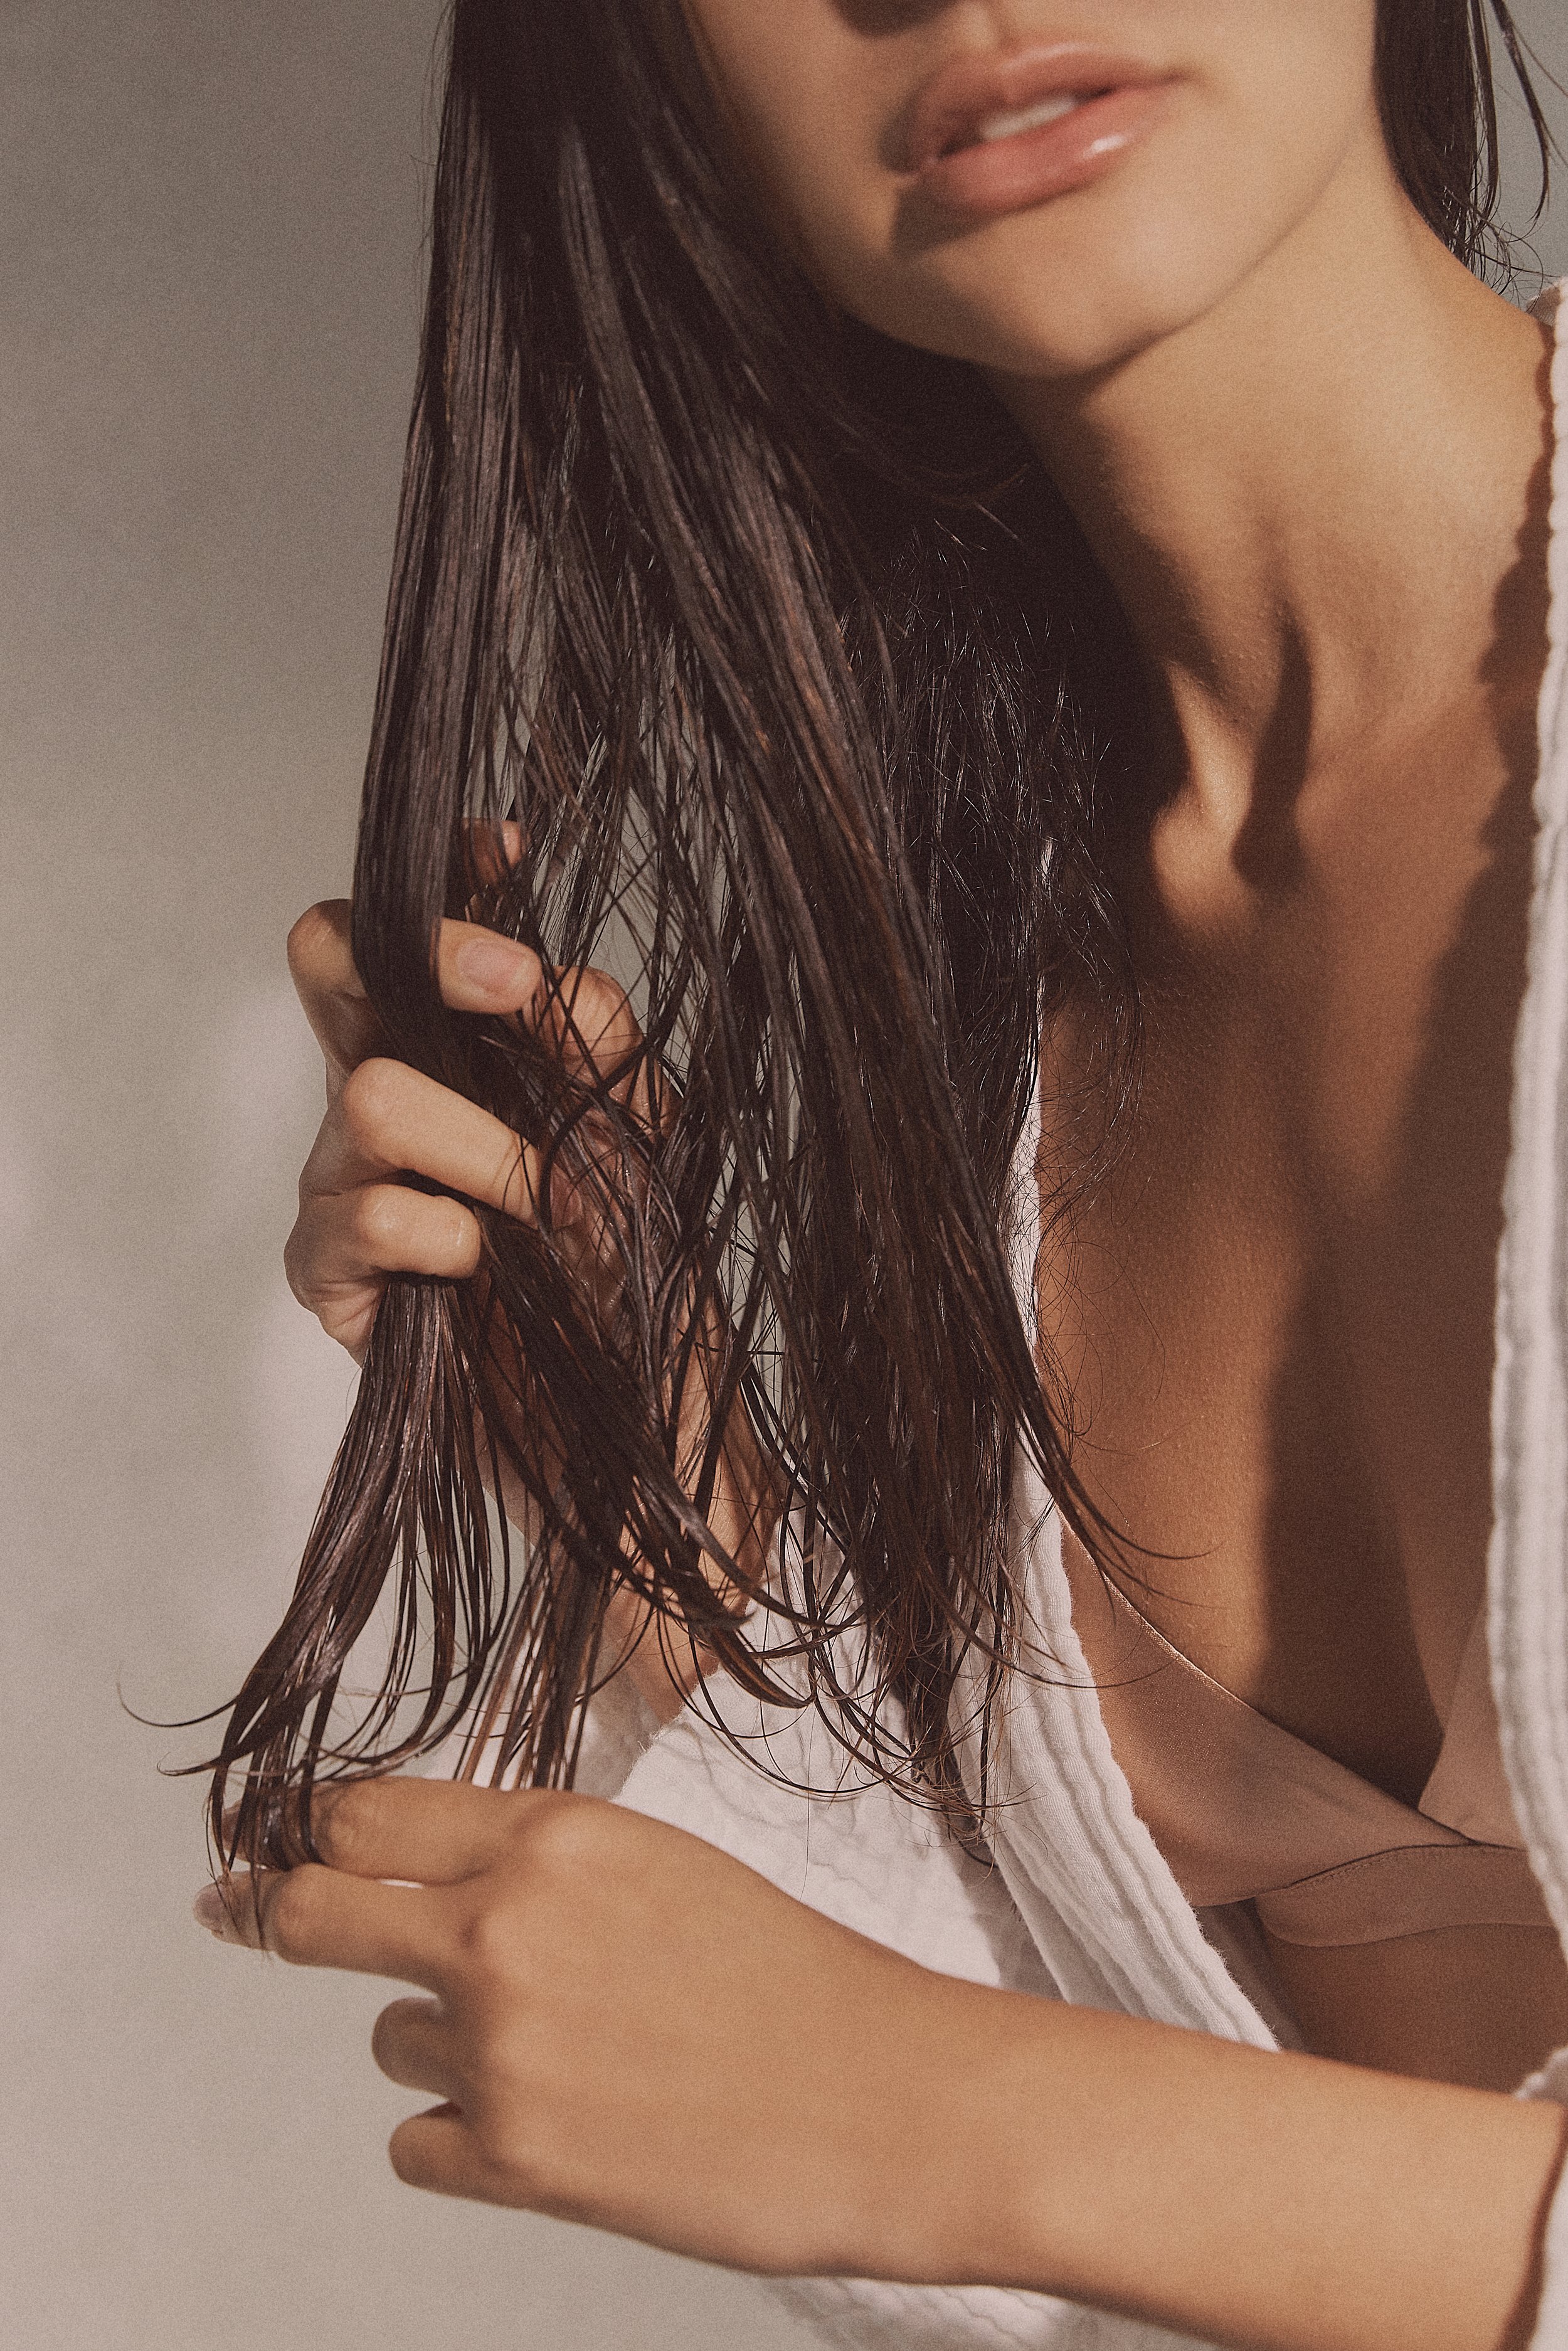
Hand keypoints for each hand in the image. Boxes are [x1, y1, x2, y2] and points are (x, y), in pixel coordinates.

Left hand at [193, 1776, 972, 2281]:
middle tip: (241, 1911)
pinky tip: (556, 2128)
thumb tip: (420, 1873)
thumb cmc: (793, 1977)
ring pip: (388, 2036)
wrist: (887, 2100)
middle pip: (310, 1910)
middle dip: (266, 1911)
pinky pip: (415, 2143)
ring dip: (442, 2044)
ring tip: (566, 2054)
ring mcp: (501, 2050)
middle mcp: (503, 1930)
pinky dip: (462, 2140)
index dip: (308, 1830)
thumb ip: (535, 1863)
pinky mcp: (514, 2160)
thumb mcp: (658, 1866)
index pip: (361, 1813)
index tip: (277, 1844)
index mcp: (553, 1836)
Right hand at [284, 893, 638, 1367]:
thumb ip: (591, 1036)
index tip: (504, 845)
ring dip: (487, 1150)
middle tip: (518, 990)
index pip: (406, 927)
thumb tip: (543, 966)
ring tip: (545, 1208)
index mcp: (446, 1044)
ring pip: (373, 1095)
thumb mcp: (634, 1125)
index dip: (439, 874)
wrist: (627, 1400)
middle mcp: (377, 1089)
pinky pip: (372, 1213)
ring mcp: (341, 1175)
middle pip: (323, 956)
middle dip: (428, 958)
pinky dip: (453, 1238)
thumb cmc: (624, 1260)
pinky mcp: (325, 1267)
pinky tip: (486, 1272)